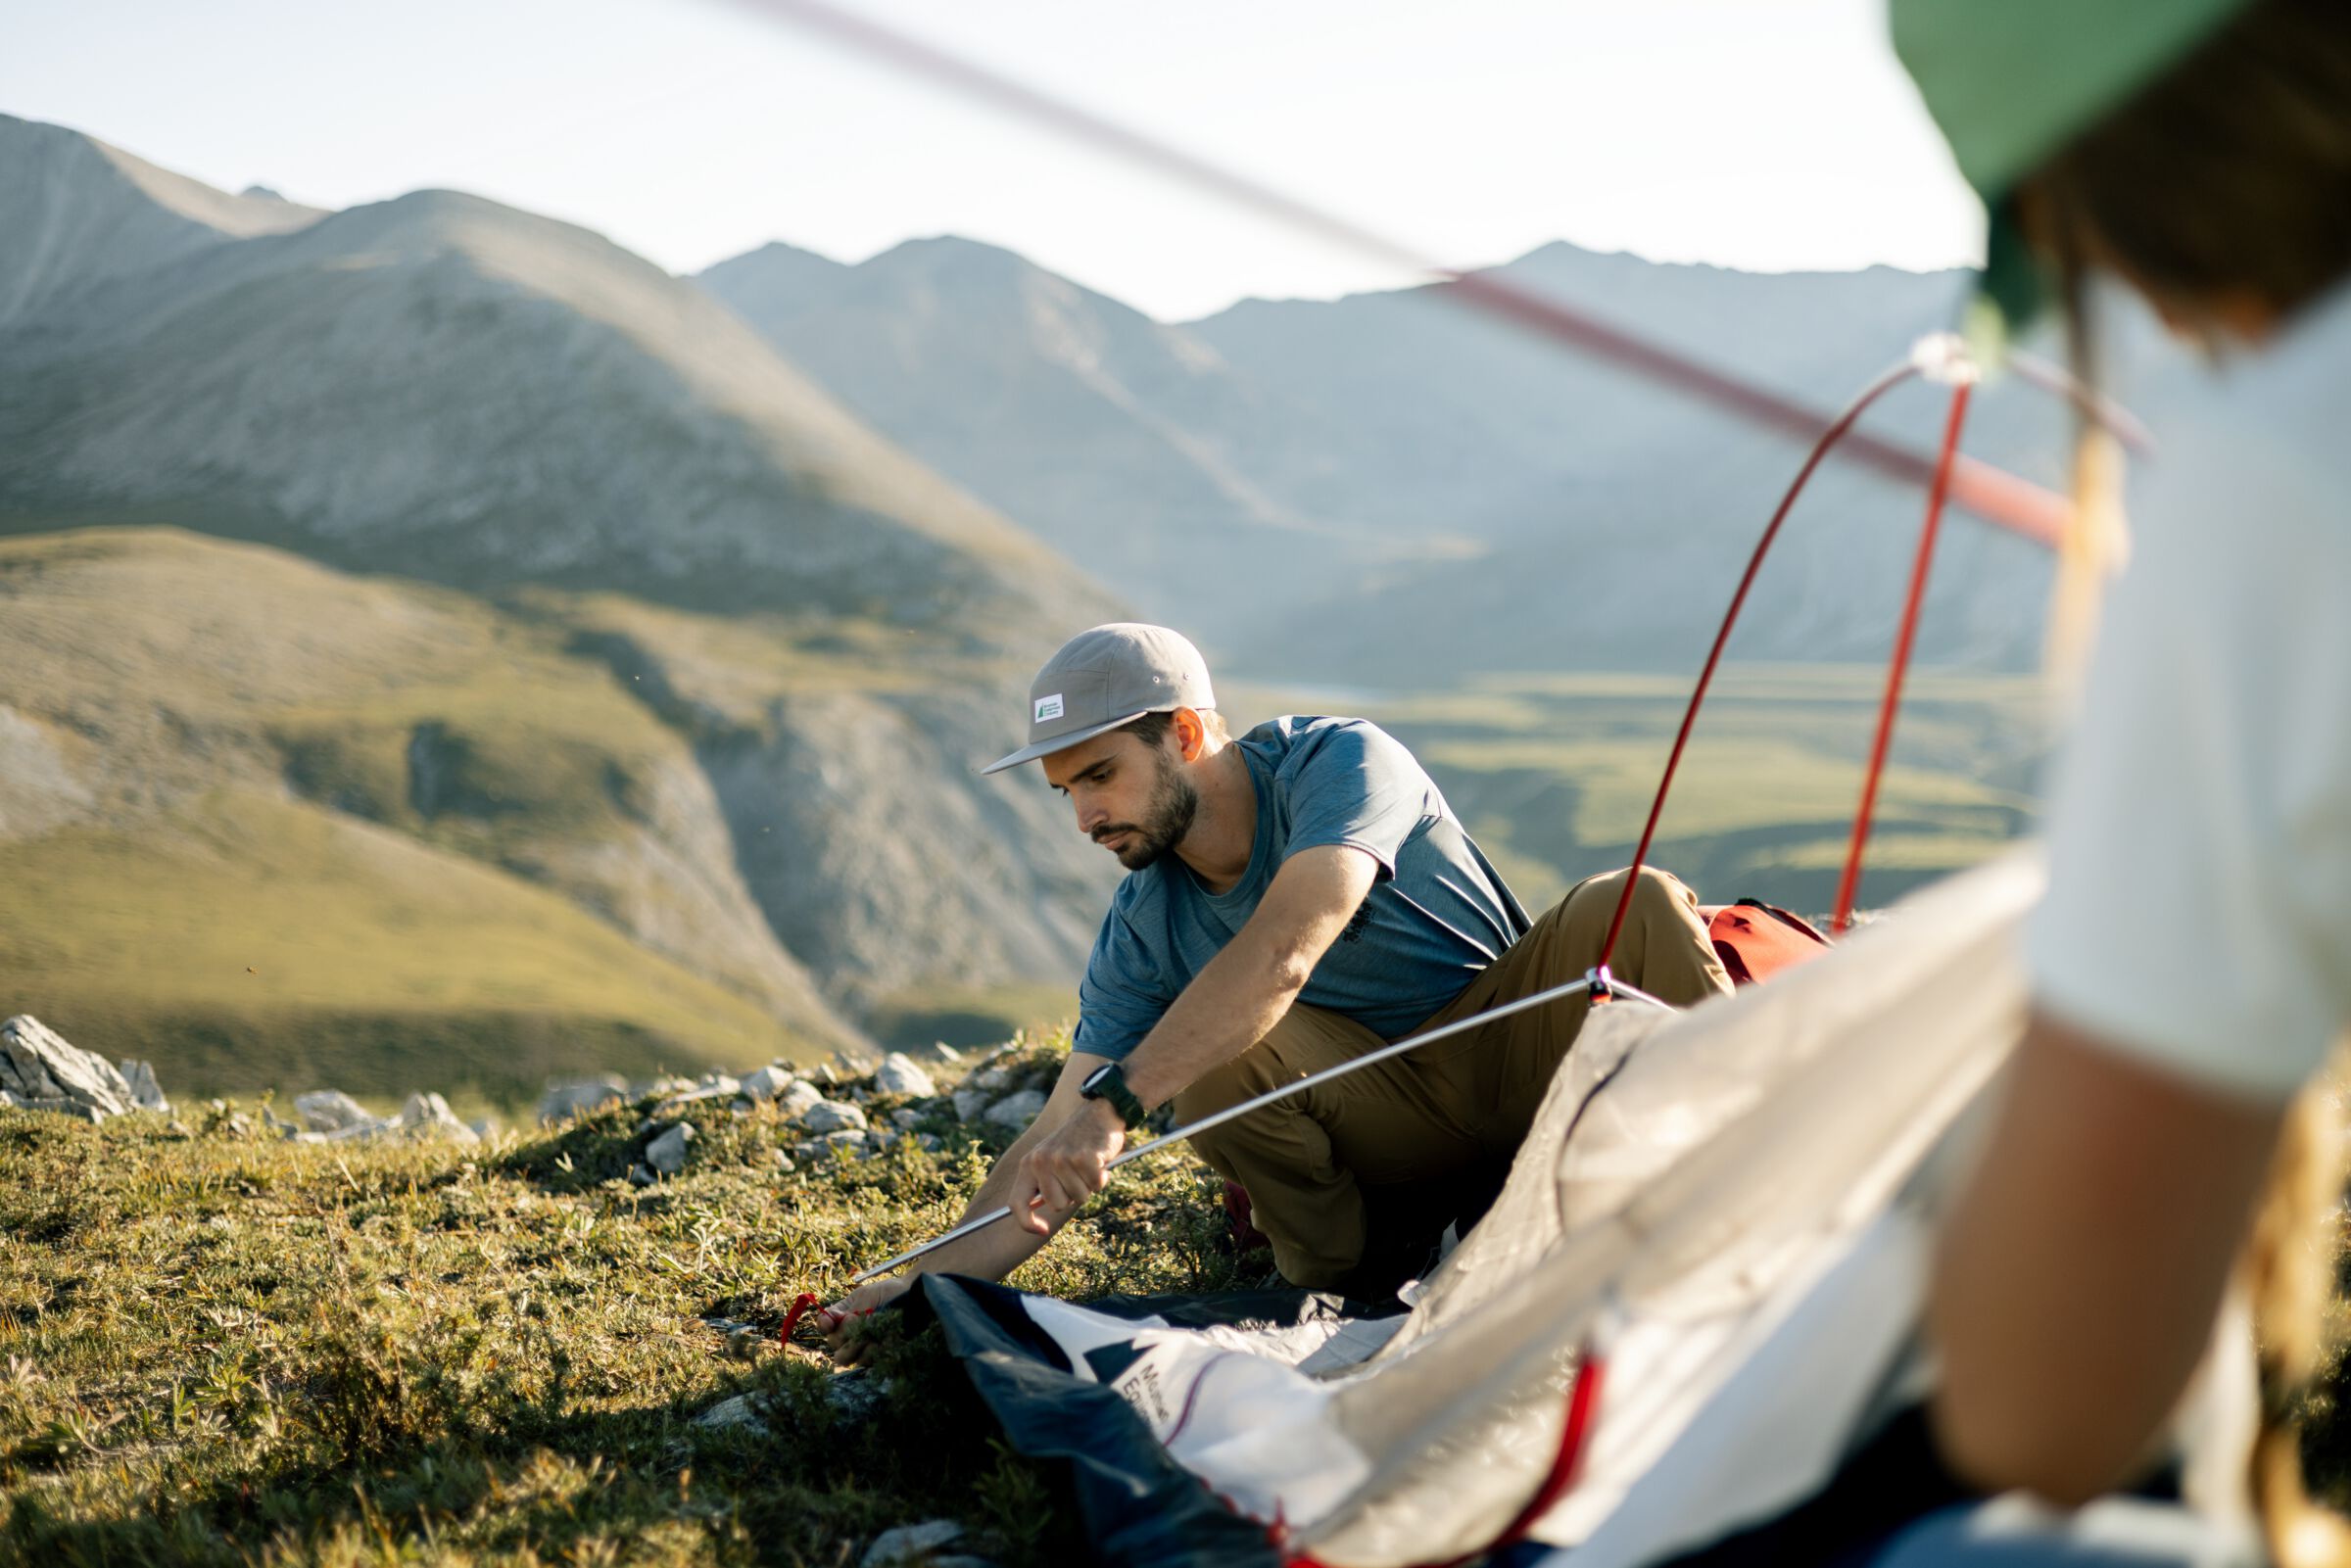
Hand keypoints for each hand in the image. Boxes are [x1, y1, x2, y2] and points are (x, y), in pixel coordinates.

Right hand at [821, 1274, 914, 1364]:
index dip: (824, 1325)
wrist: (913, 1299)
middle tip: (856, 1326)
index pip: (824, 1324)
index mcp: (841, 1316)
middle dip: (843, 1337)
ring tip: (871, 1336)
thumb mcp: (867, 1295)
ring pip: (847, 1358)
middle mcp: (848, 1334)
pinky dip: (873, 1353)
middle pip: (834, 1344)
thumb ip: (849, 1309)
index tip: (831, 1322)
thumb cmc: (888, 1293)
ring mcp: (861, 1347)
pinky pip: (867, 1362)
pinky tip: (882, 1343)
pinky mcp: (876, 1357)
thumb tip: (830, 1319)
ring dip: (857, 1347)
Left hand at [1009, 1099, 1125, 1235]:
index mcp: (1029, 1164)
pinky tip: (1099, 1159)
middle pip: (1055, 1205)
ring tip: (1088, 1164)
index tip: (1042, 1230)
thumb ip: (1043, 1184)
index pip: (1016, 1203)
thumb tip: (1036, 1223)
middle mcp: (1041, 1161)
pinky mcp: (1084, 1157)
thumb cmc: (1076, 1142)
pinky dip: (1102, 1177)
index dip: (1026, 1223)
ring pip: (1078, 1196)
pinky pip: (1096, 1185)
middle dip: (1070, 1195)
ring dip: (1088, 1185)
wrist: (1099, 1111)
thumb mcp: (1051, 1159)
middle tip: (1076, 1174)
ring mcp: (1062, 1159)